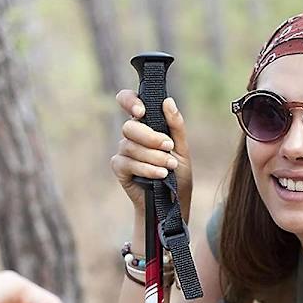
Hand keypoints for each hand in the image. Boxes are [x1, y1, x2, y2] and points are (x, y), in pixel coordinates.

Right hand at [111, 91, 192, 221]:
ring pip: (130, 146)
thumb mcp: (182, 148)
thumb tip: (168, 101)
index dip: (129, 101)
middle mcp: (131, 136)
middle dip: (151, 137)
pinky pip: (127, 163)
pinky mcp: (119, 168)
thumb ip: (176, 125)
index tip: (142, 111)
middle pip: (129, 126)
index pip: (128, 101)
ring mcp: (123, 152)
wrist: (173, 201)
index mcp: (145, 124)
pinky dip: (146, 169)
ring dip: (153, 157)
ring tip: (169, 167)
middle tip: (169, 147)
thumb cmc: (177, 173)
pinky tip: (160, 175)